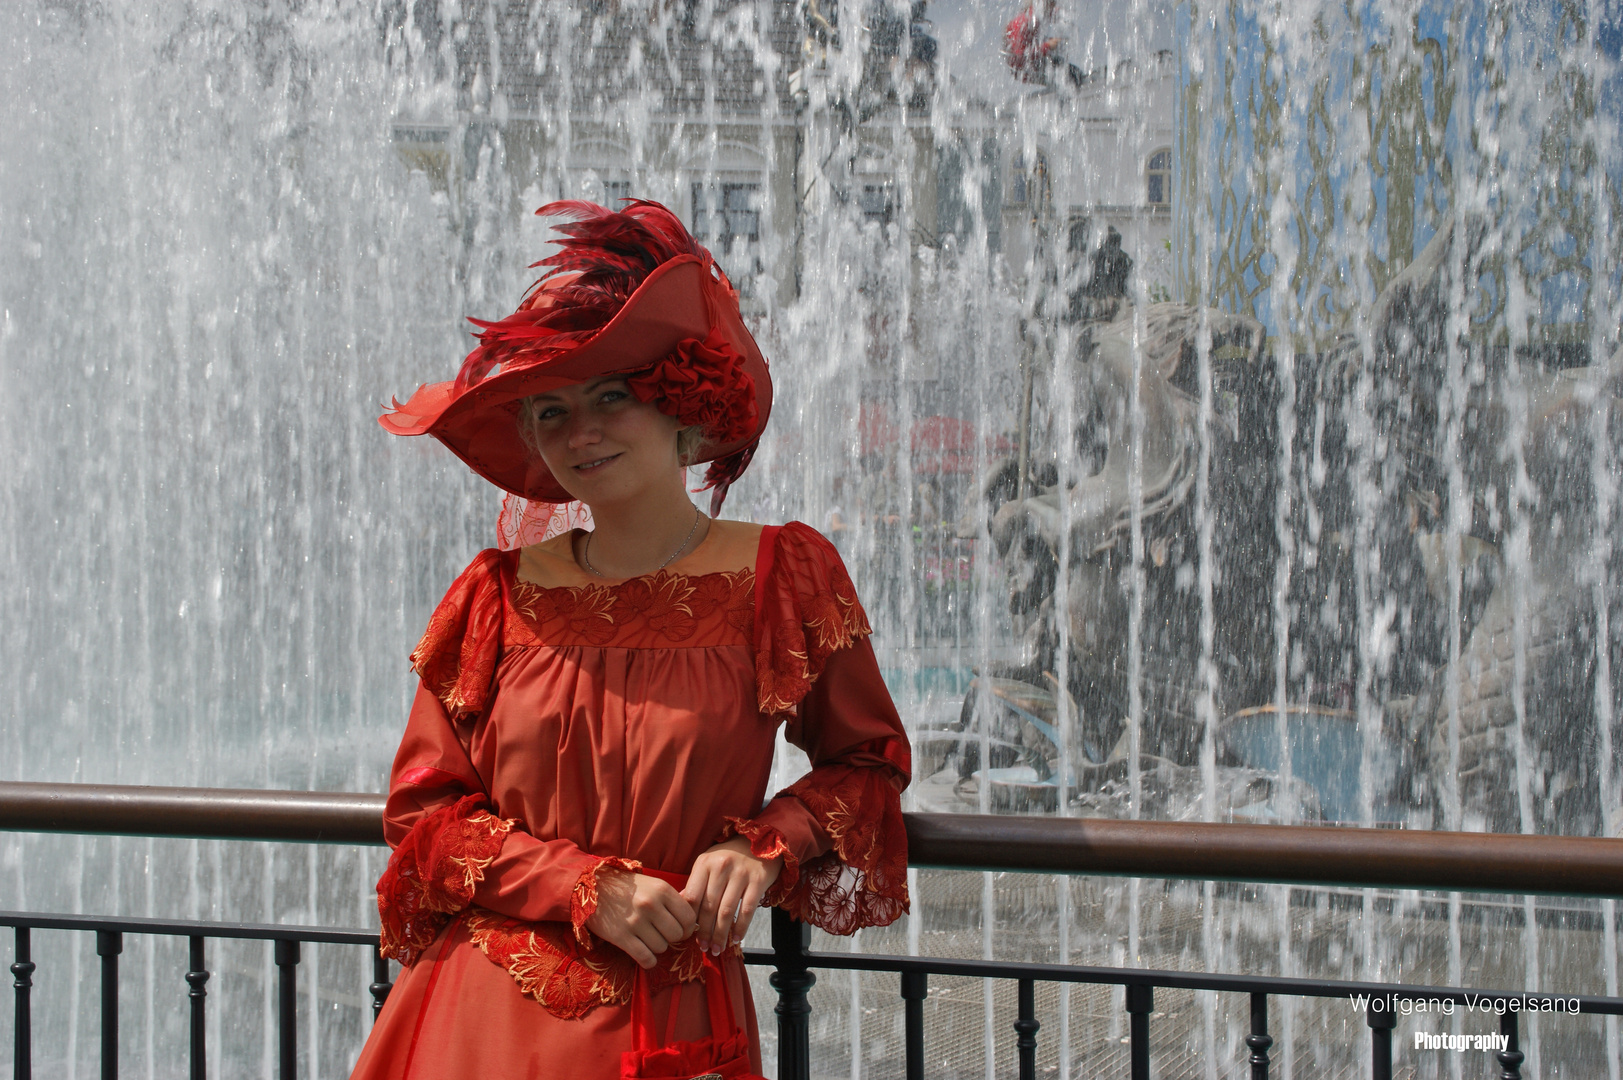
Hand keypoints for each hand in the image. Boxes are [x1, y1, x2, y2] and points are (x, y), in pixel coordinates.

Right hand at [584, 868, 695, 969]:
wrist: (591, 886)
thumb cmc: (627, 886)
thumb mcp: (653, 885)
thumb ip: (672, 900)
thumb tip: (693, 922)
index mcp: (662, 890)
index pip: (689, 918)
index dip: (688, 928)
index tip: (680, 929)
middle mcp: (651, 905)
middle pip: (677, 935)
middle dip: (671, 938)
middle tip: (661, 934)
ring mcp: (636, 922)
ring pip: (662, 947)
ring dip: (657, 946)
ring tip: (646, 937)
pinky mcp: (621, 937)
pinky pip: (646, 958)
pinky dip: (648, 960)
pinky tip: (643, 952)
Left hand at [682, 836, 782, 955]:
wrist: (762, 841)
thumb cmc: (730, 857)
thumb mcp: (708, 863)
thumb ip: (695, 883)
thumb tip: (680, 909)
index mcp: (704, 863)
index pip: (692, 896)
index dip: (689, 918)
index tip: (688, 934)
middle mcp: (721, 867)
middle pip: (709, 907)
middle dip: (704, 932)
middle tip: (703, 947)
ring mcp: (741, 874)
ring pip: (727, 911)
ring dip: (721, 934)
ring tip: (717, 948)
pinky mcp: (758, 881)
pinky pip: (748, 909)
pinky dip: (741, 927)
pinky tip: (736, 939)